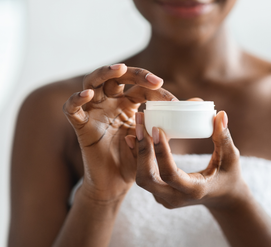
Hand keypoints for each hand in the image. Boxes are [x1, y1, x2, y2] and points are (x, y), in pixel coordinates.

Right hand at [63, 64, 176, 201]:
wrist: (118, 183)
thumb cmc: (136, 160)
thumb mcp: (156, 138)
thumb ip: (173, 120)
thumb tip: (199, 103)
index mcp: (127, 104)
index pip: (139, 87)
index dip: (155, 89)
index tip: (174, 101)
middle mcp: (110, 103)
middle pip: (116, 77)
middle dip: (133, 73)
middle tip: (152, 79)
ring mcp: (94, 112)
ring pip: (92, 83)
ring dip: (104, 73)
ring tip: (118, 69)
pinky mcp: (81, 126)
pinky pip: (72, 109)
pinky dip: (76, 99)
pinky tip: (88, 95)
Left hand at [127, 111, 248, 208]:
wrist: (222, 198)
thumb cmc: (229, 175)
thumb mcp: (231, 158)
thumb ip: (224, 137)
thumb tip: (220, 114)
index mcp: (194, 190)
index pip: (170, 174)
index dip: (161, 152)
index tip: (156, 129)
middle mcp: (175, 198)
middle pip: (147, 179)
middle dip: (141, 150)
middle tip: (140, 124)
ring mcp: (165, 199)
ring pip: (141, 178)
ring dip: (137, 152)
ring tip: (137, 126)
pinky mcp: (159, 194)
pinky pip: (143, 176)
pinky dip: (138, 157)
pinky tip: (134, 137)